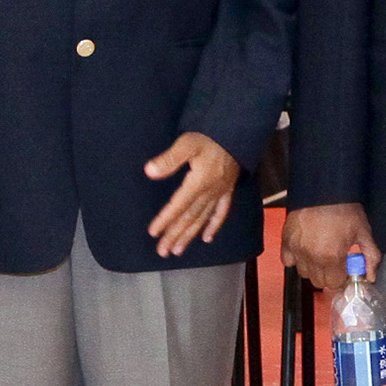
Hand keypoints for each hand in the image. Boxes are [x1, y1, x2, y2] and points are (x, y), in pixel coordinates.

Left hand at [143, 133, 242, 257]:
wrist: (236, 133)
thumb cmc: (210, 137)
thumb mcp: (187, 143)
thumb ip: (169, 159)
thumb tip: (149, 171)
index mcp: (198, 182)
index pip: (178, 206)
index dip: (165, 220)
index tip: (153, 233)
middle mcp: (209, 192)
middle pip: (189, 217)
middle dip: (175, 235)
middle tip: (162, 251)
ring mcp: (220, 193)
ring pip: (203, 219)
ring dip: (190, 235)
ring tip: (178, 250)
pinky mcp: (227, 190)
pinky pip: (221, 212)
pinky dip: (214, 226)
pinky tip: (207, 238)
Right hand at [288, 201, 376, 290]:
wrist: (326, 189)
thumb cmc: (344, 209)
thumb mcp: (363, 233)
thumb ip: (370, 257)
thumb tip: (370, 276)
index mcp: (332, 256)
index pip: (334, 283)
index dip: (341, 278)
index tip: (344, 270)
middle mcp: (312, 256)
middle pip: (318, 281)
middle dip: (328, 275)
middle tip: (334, 261)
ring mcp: (297, 249)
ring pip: (304, 273)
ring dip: (313, 268)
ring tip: (321, 253)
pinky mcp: (287, 240)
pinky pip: (288, 261)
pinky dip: (296, 259)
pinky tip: (306, 250)